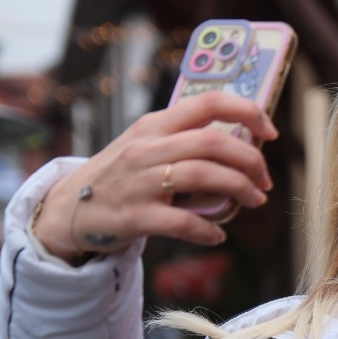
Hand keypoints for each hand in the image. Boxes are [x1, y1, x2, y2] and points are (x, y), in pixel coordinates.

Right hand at [33, 90, 277, 260]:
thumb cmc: (121, 177)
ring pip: (203, 176)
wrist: (68, 209)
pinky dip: (207, 230)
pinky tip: (217, 235)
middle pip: (213, 142)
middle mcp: (147, 148)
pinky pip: (182, 222)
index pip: (208, 103)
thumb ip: (185, 140)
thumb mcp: (146, 145)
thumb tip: (242, 143)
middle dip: (251, 160)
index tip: (269, 132)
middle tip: (265, 181)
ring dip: (238, 189)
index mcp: (155, 125)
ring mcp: (139, 182)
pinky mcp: (134, 216)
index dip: (247, 112)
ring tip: (254, 201)